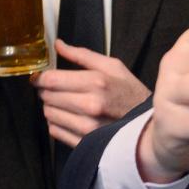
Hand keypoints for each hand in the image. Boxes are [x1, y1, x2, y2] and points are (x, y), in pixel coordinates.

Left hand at [31, 40, 151, 146]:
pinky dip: (57, 123)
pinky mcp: (84, 143)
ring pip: (48, 114)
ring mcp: (87, 127)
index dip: (40, 77)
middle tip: (58, 89)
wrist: (148, 124)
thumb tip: (58, 45)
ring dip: (52, 107)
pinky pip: (54, 131)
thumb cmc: (130, 92)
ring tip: (66, 103)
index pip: (51, 80)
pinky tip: (71, 117)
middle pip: (47, 96)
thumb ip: (82, 55)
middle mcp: (90, 105)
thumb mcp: (113, 66)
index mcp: (97, 82)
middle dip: (47, 91)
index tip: (40, 76)